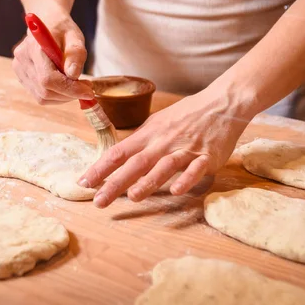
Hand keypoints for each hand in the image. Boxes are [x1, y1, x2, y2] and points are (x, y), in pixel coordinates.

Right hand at [12, 12, 93, 104]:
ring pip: (43, 97)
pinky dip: (56, 95)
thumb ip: (76, 54)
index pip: (48, 79)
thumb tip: (73, 75)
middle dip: (69, 94)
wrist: (47, 22)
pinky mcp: (21, 77)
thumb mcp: (75, 37)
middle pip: (45, 91)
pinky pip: (40, 96)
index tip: (88, 92)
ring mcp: (19, 70)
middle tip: (86, 88)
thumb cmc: (62, 29)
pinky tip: (65, 85)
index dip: (69, 89)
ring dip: (63, 96)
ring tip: (76, 84)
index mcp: (34, 48)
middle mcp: (22, 60)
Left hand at [78, 89, 252, 207]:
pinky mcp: (207, 156)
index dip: (100, 168)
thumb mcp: (157, 123)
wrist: (222, 103)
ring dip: (148, 181)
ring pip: (164, 166)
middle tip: (99, 201)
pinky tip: (176, 191)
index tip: (83, 182)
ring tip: (132, 197)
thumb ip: (140, 142)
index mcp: (149, 134)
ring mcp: (186, 149)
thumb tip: (117, 158)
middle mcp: (163, 142)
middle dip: (115, 183)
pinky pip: (196, 169)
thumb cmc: (186, 115)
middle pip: (136, 163)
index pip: (119, 152)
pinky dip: (186, 179)